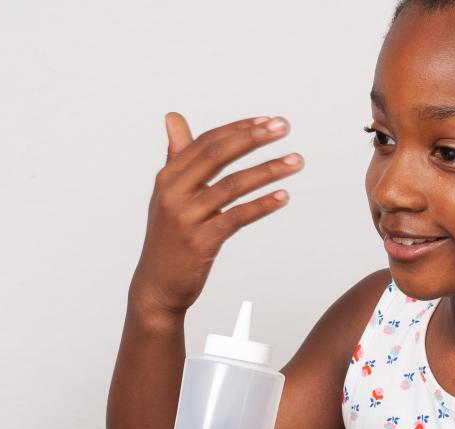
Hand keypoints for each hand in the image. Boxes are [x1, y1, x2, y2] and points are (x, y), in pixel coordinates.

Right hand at [130, 113, 302, 317]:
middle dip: (254, 138)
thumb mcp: (167, 193)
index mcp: (168, 177)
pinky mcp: (201, 242)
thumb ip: (176, 155)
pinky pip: (237, 217)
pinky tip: (283, 197)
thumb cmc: (168, 237)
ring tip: (297, 161)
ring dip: (269, 170)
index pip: (207, 142)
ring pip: (233, 185)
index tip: (267, 120)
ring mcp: (187, 218)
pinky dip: (262, 205)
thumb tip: (173, 117)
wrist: (157, 285)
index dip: (238, 128)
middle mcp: (175, 193)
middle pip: (218, 155)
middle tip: (284, 127)